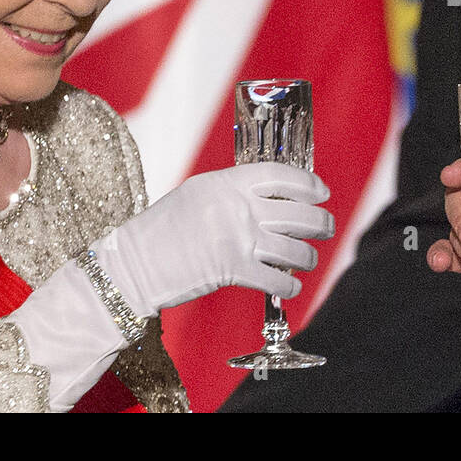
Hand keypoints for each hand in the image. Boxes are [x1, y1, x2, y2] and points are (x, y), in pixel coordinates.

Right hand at [93, 162, 334, 315]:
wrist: (133, 265)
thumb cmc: (162, 230)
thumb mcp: (196, 194)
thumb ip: (232, 191)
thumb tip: (270, 197)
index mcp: (226, 182)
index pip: (280, 175)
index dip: (308, 184)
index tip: (321, 192)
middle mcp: (236, 207)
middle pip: (297, 212)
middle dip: (320, 222)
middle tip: (327, 227)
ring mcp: (237, 238)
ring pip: (294, 248)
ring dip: (308, 256)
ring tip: (309, 259)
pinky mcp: (233, 270)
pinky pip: (277, 279)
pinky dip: (289, 285)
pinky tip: (291, 286)